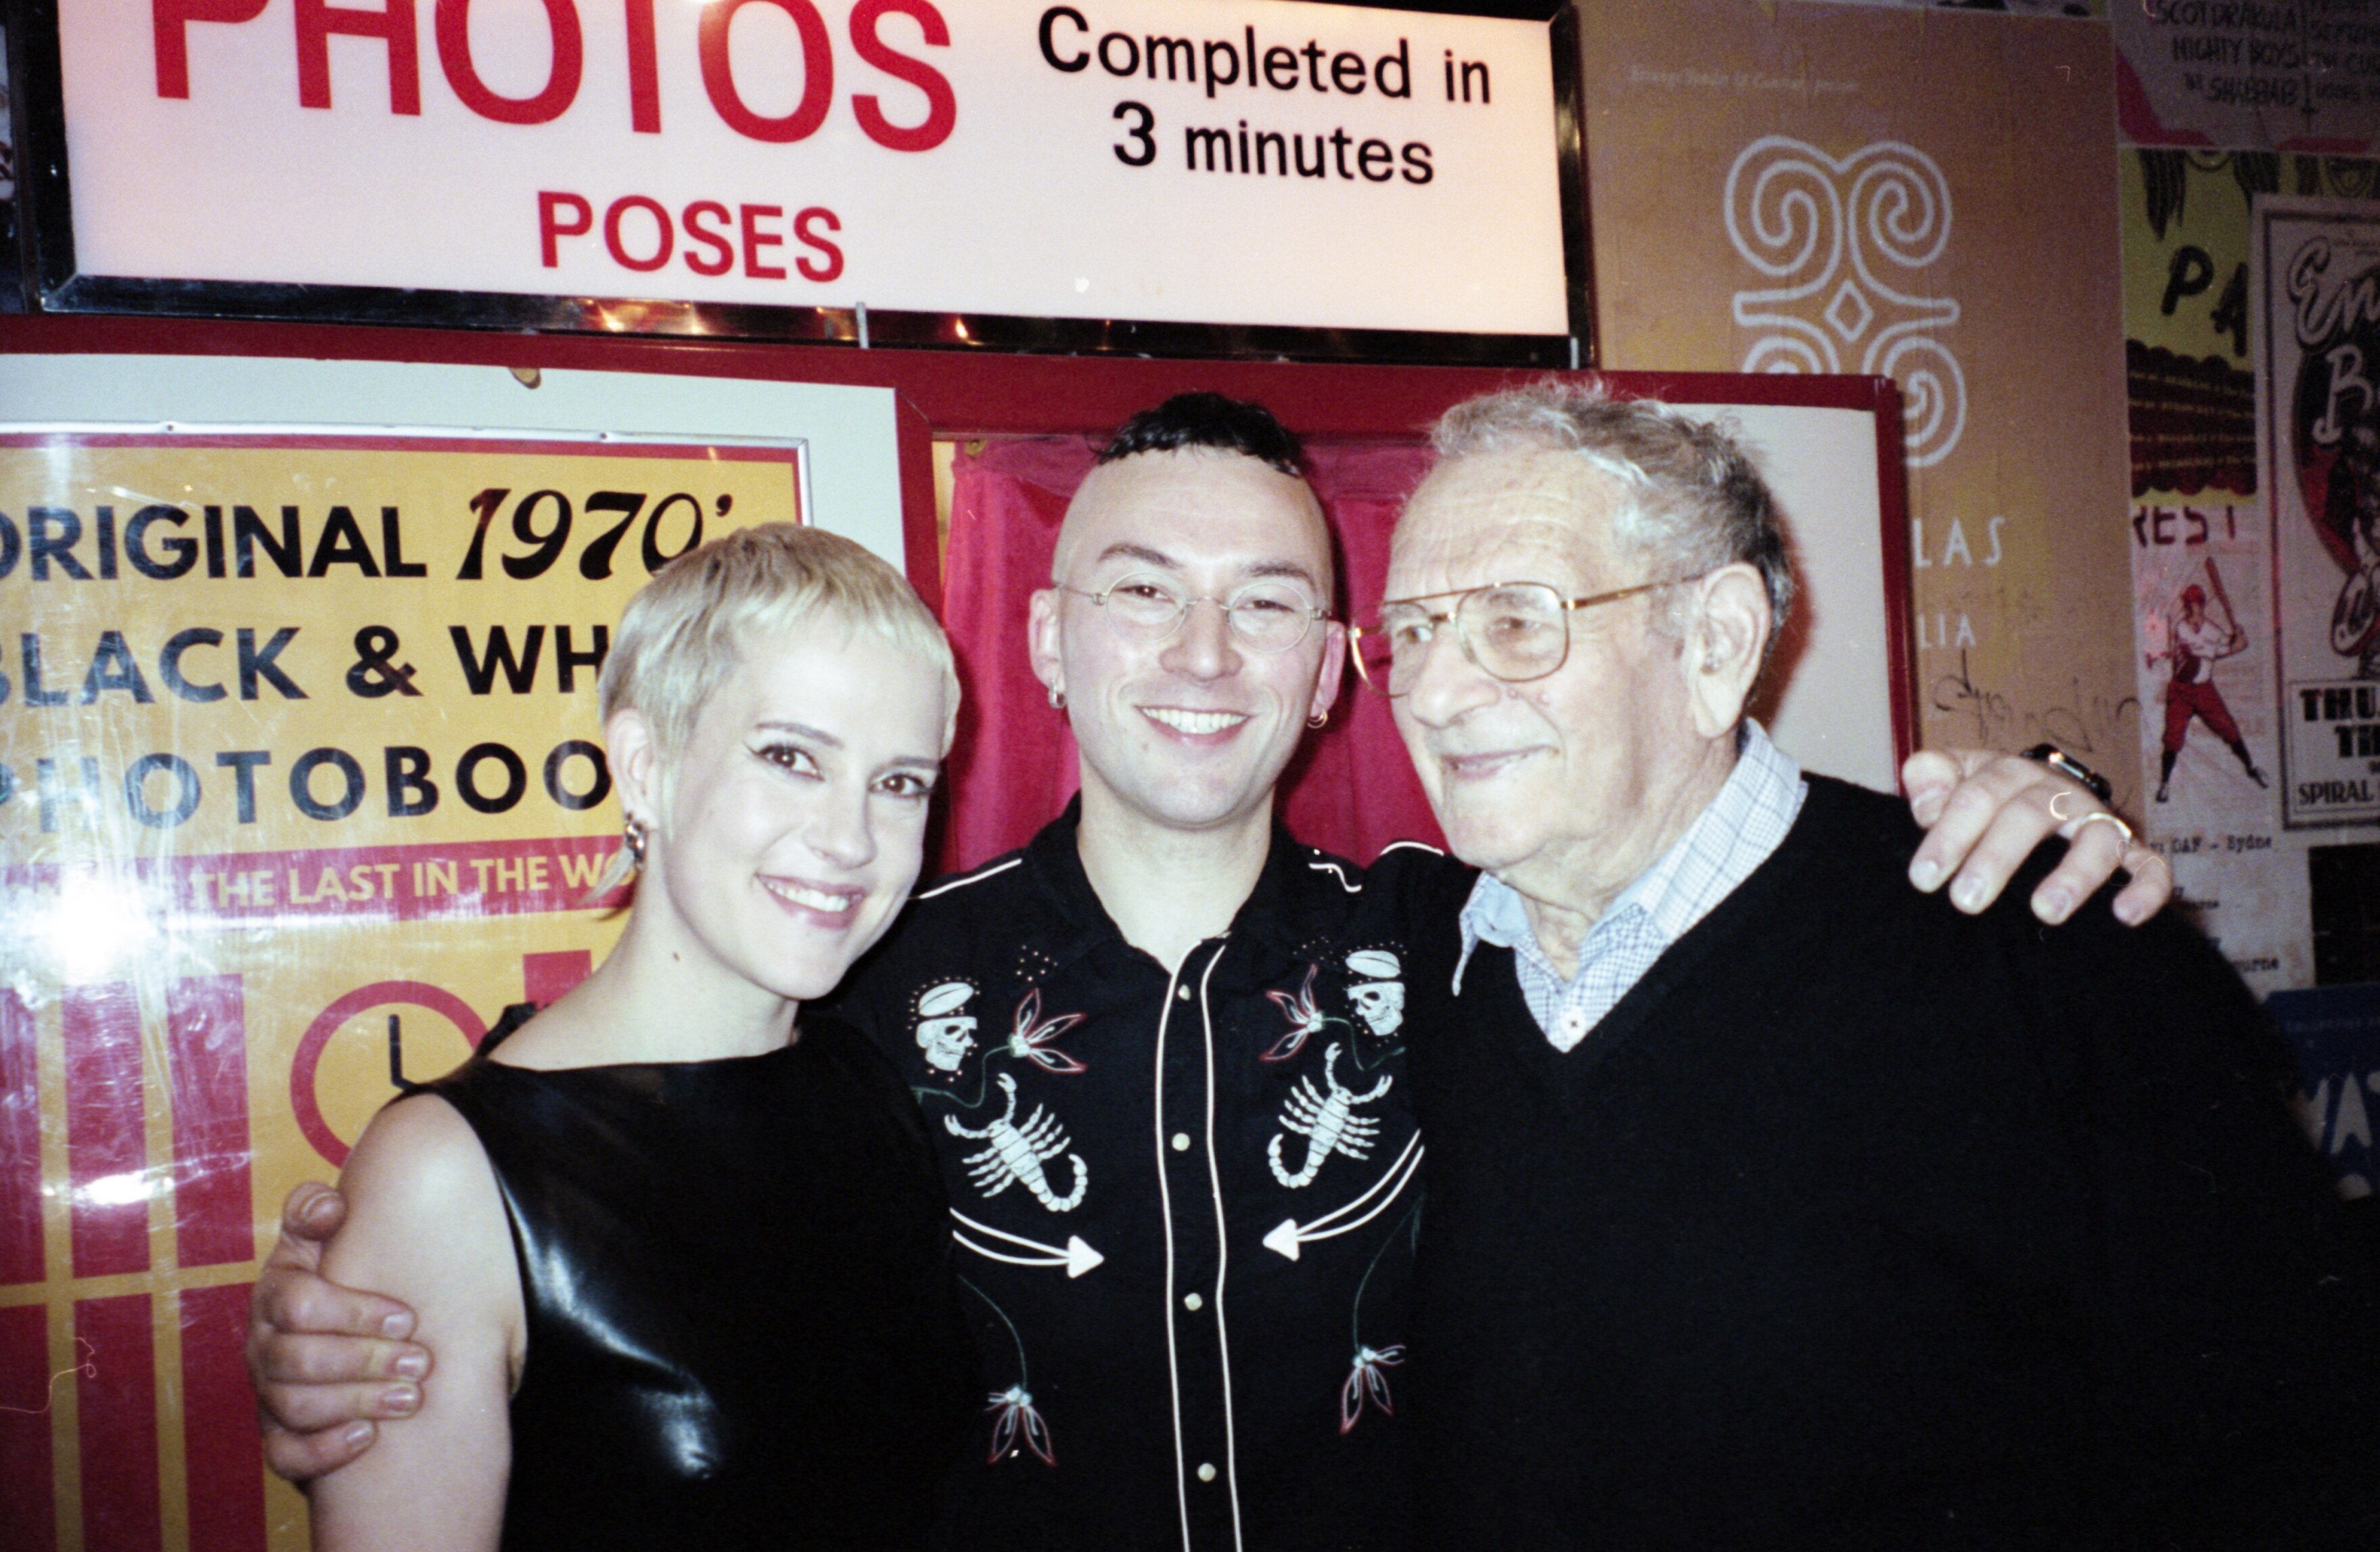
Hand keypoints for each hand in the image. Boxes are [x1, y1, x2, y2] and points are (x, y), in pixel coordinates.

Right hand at [247, 1183, 431, 1482]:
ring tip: (410, 1399)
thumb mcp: (321, 1236)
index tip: (409, 1318)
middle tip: (421, 1363)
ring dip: (357, 1403)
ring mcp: (267, 1392)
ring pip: (295, 1407)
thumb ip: (315, 1211)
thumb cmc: (337, 1275)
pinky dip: (324, 1449)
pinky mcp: (279, 1434)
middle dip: (365, 1361)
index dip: (355, 1312)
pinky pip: (285, 1454)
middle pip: (298, 1360)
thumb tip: (328, 1207)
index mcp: (275, 1294)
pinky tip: (366, 1438)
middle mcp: (263, 1345)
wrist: (335, 1325)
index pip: (298, 1305)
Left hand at [1902, 748, 2171, 926]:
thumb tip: (1927, 802)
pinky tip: (2124, 916)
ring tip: (2047, 911)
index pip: (1978, 796)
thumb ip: (1931, 778)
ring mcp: (2098, 820)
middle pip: (2030, 815)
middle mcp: (2058, 792)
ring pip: (2097, 838)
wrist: (2042, 796)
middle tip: (1967, 901)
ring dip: (2074, 874)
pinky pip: (2150, 866)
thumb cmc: (1986, 800)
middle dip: (1997, 858)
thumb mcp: (1952, 778)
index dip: (1949, 835)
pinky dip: (2145, 888)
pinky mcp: (2133, 851)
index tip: (1924, 877)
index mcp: (2010, 773)